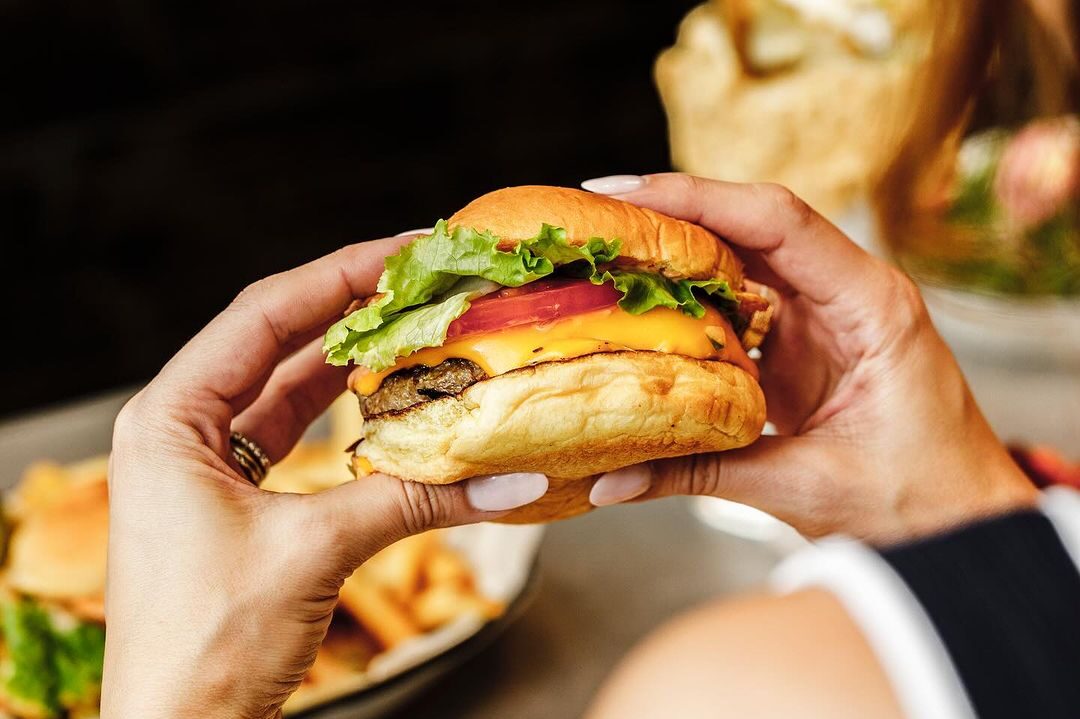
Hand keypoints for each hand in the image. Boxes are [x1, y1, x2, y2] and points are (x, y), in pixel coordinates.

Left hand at [102, 238, 546, 718]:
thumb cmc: (208, 645)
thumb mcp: (313, 552)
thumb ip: (415, 501)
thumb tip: (515, 478)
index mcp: (167, 419)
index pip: (260, 317)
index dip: (336, 276)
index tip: (404, 250)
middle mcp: (178, 430)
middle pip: (274, 343)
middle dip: (350, 309)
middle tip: (423, 280)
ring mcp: (204, 466)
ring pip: (286, 387)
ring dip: (351, 360)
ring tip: (416, 326)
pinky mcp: (234, 500)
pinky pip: (294, 436)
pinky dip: (345, 415)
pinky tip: (389, 396)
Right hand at [583, 174, 1036, 541]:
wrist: (965, 528)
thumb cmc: (920, 503)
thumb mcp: (804, 488)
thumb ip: (701, 474)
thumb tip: (608, 481)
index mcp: (871, 305)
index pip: (778, 221)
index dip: (697, 197)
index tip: (625, 193)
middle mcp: (848, 295)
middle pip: (749, 228)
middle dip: (669, 218)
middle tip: (593, 223)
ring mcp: (824, 317)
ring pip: (740, 263)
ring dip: (675, 259)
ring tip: (603, 257)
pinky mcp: (803, 345)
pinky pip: (738, 308)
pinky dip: (689, 306)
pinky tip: (640, 311)